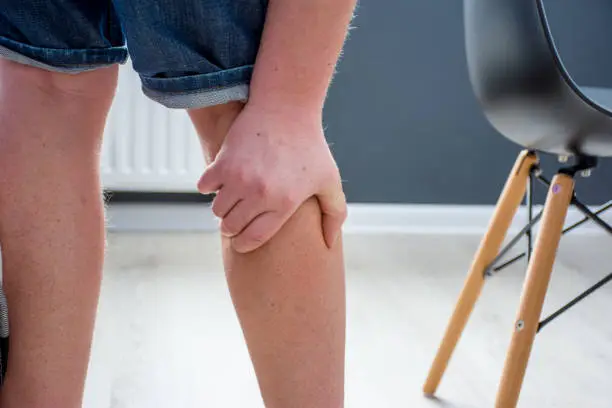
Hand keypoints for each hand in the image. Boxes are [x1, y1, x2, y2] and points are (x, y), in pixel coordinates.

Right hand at [197, 103, 346, 252]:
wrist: (287, 107)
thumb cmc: (311, 146)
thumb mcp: (330, 181)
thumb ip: (334, 215)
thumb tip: (329, 244)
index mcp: (284, 203)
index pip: (253, 238)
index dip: (244, 244)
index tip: (242, 242)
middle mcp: (260, 193)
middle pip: (232, 226)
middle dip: (232, 228)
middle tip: (235, 221)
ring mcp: (239, 177)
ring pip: (217, 210)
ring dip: (221, 209)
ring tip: (230, 202)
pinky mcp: (223, 161)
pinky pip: (204, 186)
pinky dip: (208, 187)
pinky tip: (220, 182)